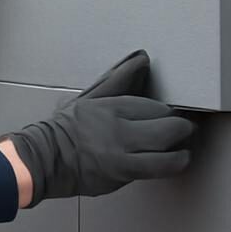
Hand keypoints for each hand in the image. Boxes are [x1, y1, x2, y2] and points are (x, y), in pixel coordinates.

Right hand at [0, 50, 195, 206]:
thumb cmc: (67, 128)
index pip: (155, 106)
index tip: (170, 114)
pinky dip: (173, 163)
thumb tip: (142, 58)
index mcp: (111, 105)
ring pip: (167, 148)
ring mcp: (122, 152)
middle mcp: (118, 127)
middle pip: (167, 125)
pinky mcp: (123, 173)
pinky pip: (159, 168)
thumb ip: (119, 79)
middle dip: (182, 127)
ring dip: (181, 148)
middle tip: (185, 128)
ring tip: (183, 147)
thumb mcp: (91, 98)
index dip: (167, 111)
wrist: (45, 158)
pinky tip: (175, 160)